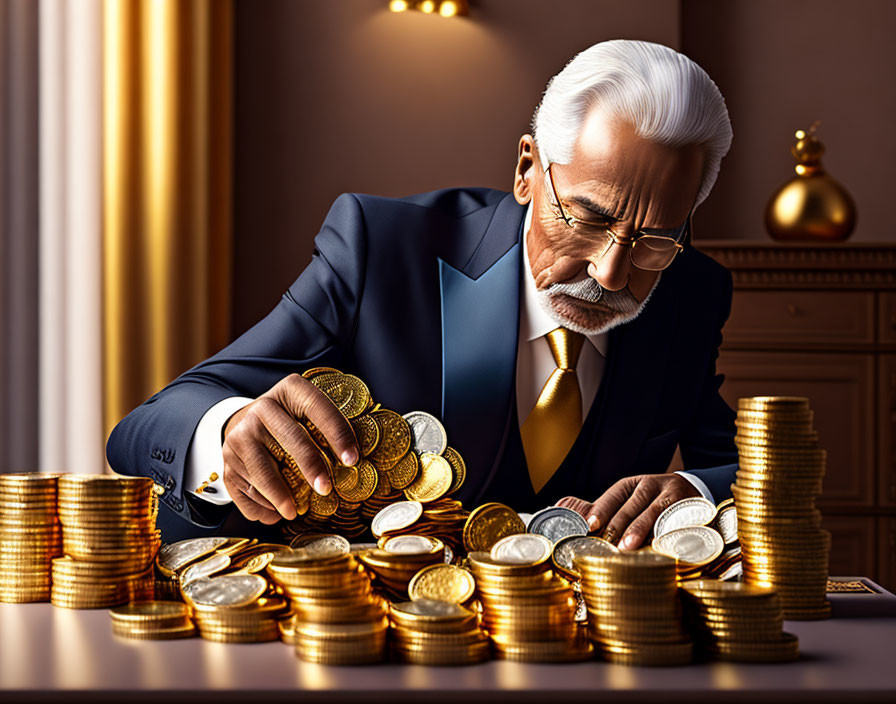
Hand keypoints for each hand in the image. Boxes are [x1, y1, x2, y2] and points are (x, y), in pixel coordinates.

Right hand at [221, 374, 358, 523]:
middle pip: (291, 439)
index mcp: (290, 390)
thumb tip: (354, 462)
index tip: (352, 460)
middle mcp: (262, 408)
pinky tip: (275, 513)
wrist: (243, 421)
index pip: (317, 408)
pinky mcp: (227, 462)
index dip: (337, 434)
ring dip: (280, 496)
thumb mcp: (308, 412)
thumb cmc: (289, 422)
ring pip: (262, 472)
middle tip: (326, 489)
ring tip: (294, 512)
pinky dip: (260, 507)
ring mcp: (240, 435)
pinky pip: (244, 491)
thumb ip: (329, 430)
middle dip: (311, 467)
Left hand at [557, 473, 699, 549]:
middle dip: (620, 523)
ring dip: (641, 528)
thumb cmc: (652, 502)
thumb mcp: (628, 501)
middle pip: (634, 503)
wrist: (694, 492)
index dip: (603, 508)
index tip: (591, 524)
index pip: (615, 493)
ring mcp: (673, 494)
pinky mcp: (692, 506)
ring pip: (655, 510)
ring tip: (628, 546)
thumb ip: (601, 509)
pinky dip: (667, 533)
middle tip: (609, 542)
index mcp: (632, 484)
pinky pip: (678, 520)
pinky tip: (659, 545)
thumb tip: (563, 507)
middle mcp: (652, 484)